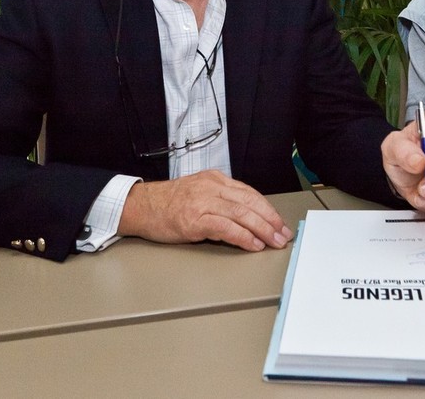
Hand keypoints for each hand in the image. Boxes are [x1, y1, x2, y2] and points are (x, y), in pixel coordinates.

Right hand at [117, 170, 292, 250]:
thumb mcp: (199, 192)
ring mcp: (203, 203)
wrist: (141, 206)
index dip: (268, 209)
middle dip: (271, 220)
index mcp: (215, 180)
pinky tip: (253, 244)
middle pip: (250, 203)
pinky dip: (243, 237)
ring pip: (241, 214)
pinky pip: (225, 228)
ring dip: (262, 229)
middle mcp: (211, 188)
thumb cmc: (168, 203)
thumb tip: (248, 217)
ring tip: (274, 241)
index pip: (250, 193)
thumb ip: (221, 199)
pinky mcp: (194, 220)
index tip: (280, 222)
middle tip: (283, 234)